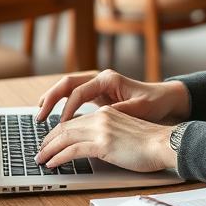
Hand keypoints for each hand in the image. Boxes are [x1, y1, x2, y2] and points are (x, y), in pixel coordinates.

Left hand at [35, 105, 176, 171]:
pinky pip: (72, 150)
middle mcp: (101, 117)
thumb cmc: (152, 144)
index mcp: (106, 112)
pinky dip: (58, 157)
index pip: (74, 121)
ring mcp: (101, 129)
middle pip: (64, 127)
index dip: (58, 133)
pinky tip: (52, 164)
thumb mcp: (125, 133)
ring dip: (49, 150)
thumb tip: (96, 148)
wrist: (166, 144)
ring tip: (41, 160)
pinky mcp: (103, 143)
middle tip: (39, 152)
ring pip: (64, 137)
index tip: (50, 143)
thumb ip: (109, 135)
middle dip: (48, 141)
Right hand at [36, 70, 190, 124]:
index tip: (61, 126)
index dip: (67, 109)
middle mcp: (100, 79)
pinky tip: (55, 116)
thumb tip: (100, 118)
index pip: (78, 92)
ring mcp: (98, 87)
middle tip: (39, 116)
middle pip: (67, 84)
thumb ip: (118, 111)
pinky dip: (63, 104)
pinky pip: (75, 97)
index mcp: (107, 79)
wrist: (165, 101)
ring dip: (53, 100)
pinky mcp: (99, 96)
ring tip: (40, 113)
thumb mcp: (138, 109)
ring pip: (68, 89)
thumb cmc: (154, 103)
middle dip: (50, 99)